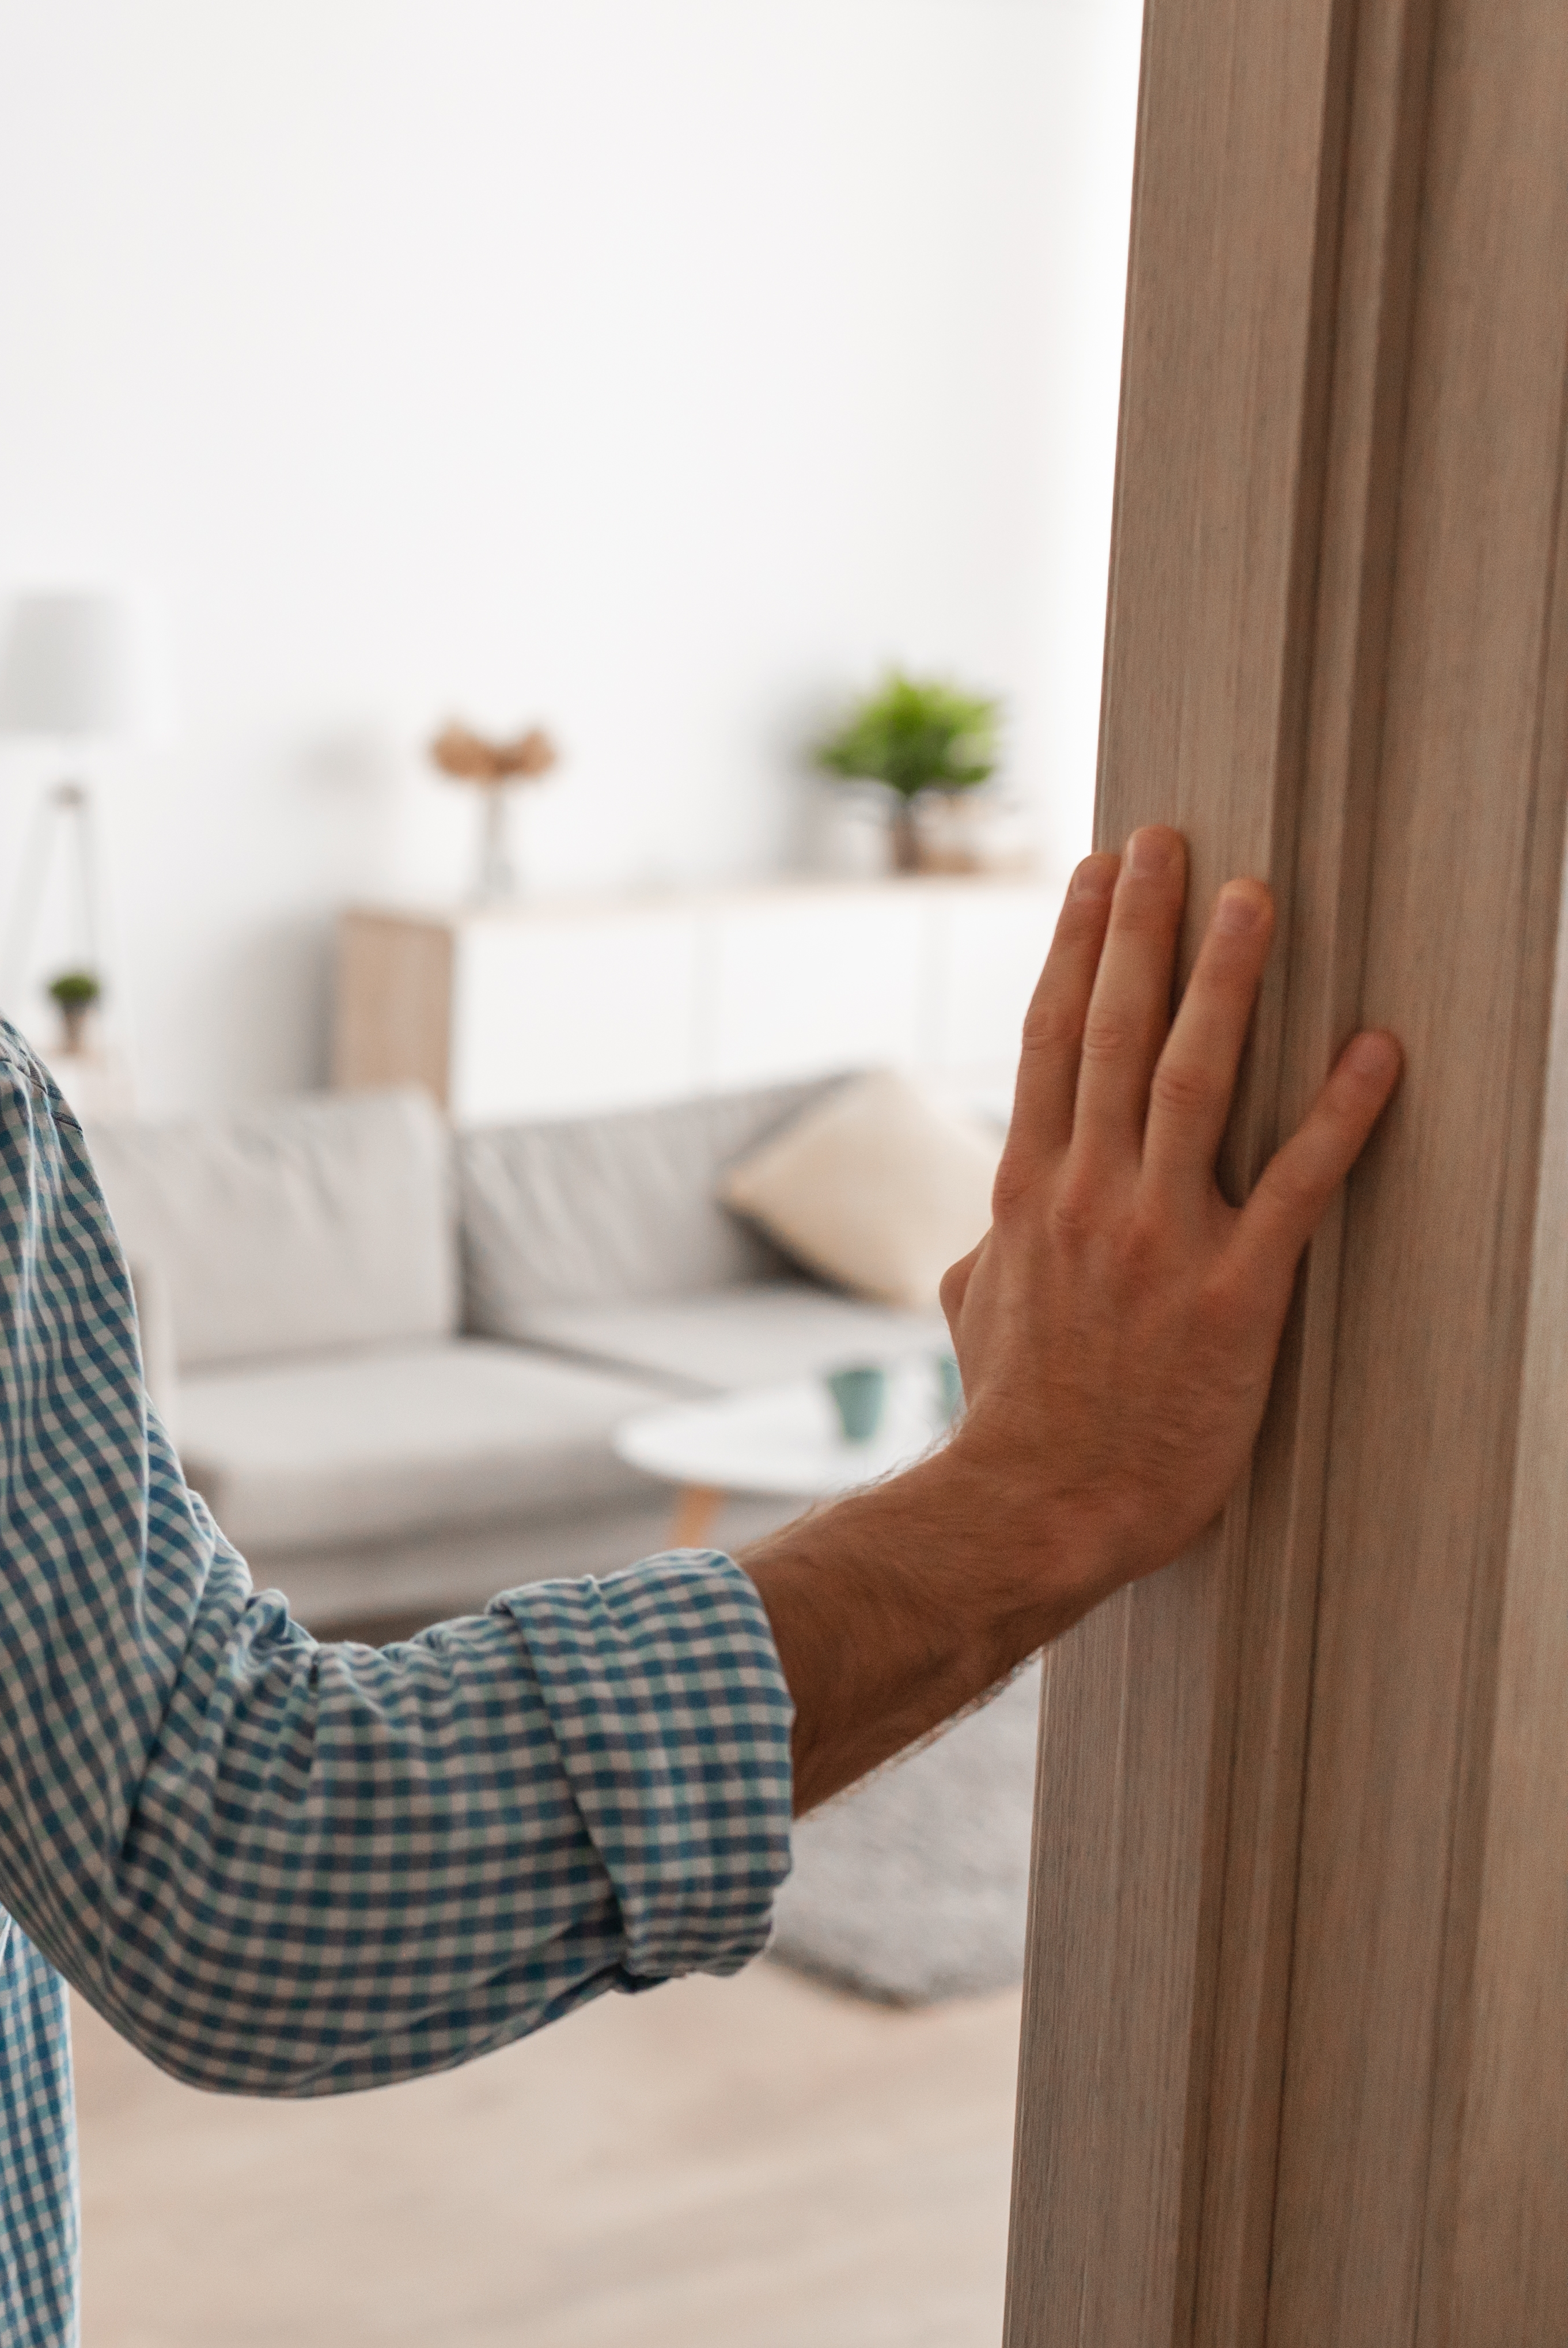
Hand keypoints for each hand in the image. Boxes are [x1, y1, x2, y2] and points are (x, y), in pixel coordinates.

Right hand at [742, 826, 1396, 1806]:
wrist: (1035, 1505)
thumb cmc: (1010, 1420)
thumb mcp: (972, 1319)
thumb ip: (982, 1259)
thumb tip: (975, 1245)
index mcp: (1029, 1196)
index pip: (1053, 1044)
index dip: (1076, 952)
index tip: (1096, 879)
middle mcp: (1087, 1196)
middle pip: (1116, 1033)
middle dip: (1142, 928)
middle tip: (1168, 842)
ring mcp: (1158, 1240)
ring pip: (1196, 1081)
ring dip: (1227, 983)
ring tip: (1255, 901)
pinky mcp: (1232, 1294)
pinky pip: (1297, 1186)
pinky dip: (1339, 1116)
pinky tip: (1376, 1052)